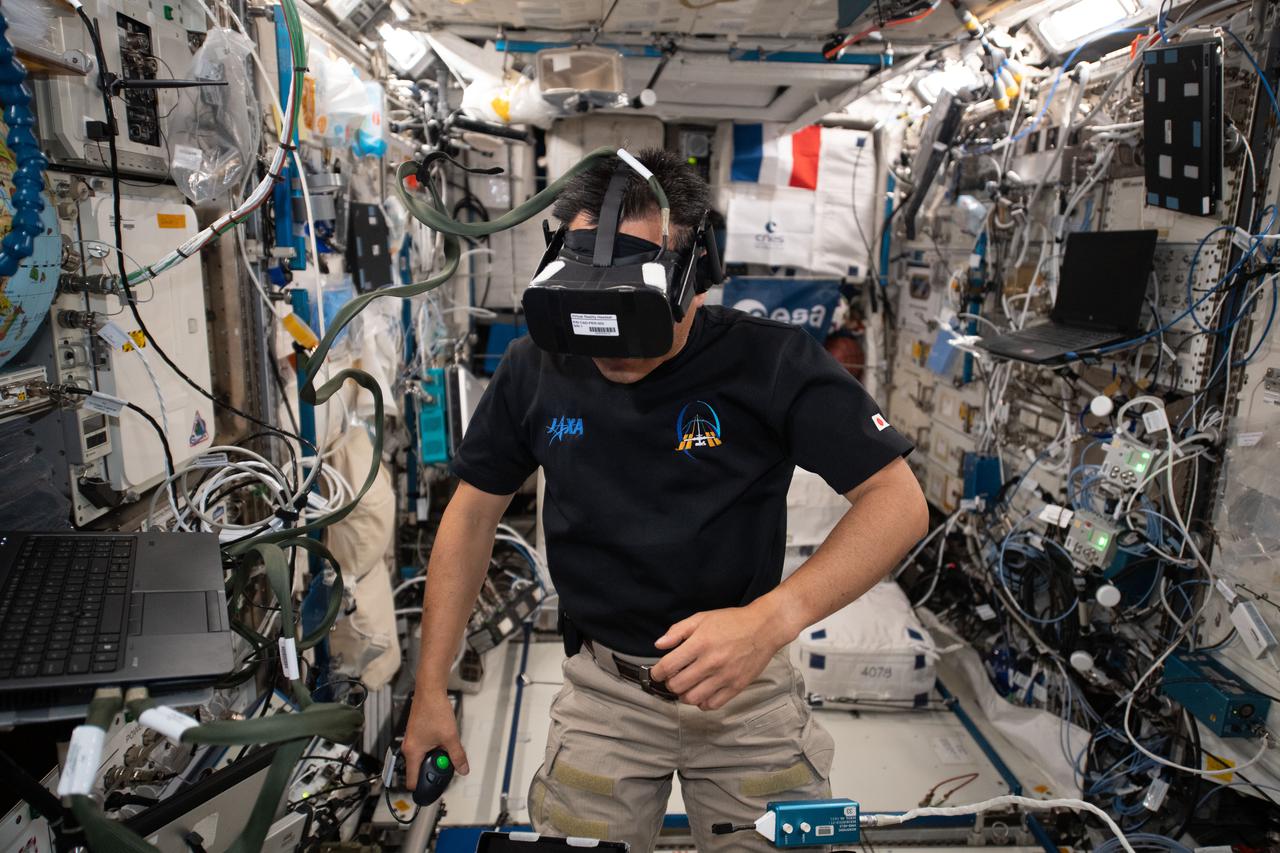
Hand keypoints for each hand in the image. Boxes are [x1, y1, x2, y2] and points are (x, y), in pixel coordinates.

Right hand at [402, 690, 468, 784]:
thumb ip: (457, 756)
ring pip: (423, 758)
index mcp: (413, 752)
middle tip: (446, 764)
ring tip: (445, 747)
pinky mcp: (417, 734)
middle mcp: (409, 747)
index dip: (422, 788)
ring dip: (435, 757)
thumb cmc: (434, 710)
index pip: (412, 780)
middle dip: (434, 769)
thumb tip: (462, 769)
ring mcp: (412, 740)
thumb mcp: (450, 737)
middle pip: (420, 769)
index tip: (430, 792)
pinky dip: (434, 748)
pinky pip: (424, 748)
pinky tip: (443, 740)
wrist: (430, 691)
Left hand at [649, 598, 796, 710]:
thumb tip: (659, 645)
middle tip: (674, 678)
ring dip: (684, 695)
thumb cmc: (732, 621)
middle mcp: (710, 662)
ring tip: (687, 686)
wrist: (764, 628)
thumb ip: (678, 631)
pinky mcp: (736, 687)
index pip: (668, 666)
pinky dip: (702, 703)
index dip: (657, 672)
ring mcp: (724, 677)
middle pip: (677, 686)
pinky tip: (702, 693)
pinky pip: (712, 704)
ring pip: (692, 698)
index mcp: (699, 644)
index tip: (657, 673)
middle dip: (670, 683)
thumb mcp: (701, 618)